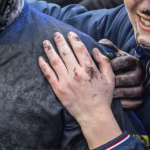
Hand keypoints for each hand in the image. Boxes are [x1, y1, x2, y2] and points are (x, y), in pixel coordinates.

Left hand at [39, 32, 121, 148]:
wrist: (94, 115)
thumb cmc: (103, 97)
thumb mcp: (110, 78)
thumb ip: (104, 63)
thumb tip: (96, 50)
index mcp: (88, 69)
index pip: (79, 49)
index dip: (74, 39)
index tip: (70, 34)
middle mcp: (76, 72)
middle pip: (65, 52)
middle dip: (59, 41)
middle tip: (55, 34)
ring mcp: (66, 80)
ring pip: (55, 61)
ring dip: (49, 50)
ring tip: (45, 42)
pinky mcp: (58, 89)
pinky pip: (49, 74)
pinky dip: (43, 65)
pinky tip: (40, 58)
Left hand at [99, 39, 144, 109]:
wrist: (124, 77)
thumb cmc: (115, 66)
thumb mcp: (113, 56)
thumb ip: (108, 48)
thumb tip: (100, 42)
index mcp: (132, 61)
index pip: (127, 60)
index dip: (116, 64)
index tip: (106, 67)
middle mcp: (139, 73)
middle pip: (134, 77)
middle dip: (121, 80)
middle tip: (109, 83)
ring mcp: (141, 86)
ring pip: (137, 90)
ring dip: (125, 92)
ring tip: (112, 94)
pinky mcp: (141, 98)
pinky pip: (138, 102)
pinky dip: (130, 104)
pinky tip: (120, 104)